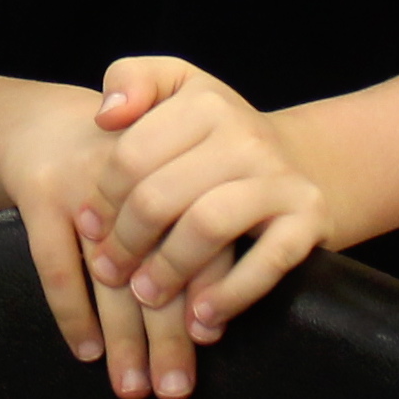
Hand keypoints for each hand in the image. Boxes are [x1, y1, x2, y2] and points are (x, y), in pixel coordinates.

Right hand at [0, 86, 216, 398]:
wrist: (46, 128)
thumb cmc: (120, 175)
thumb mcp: (165, 180)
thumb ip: (198, 230)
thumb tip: (216, 314)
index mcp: (177, 172)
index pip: (201, 241)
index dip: (206, 293)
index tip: (210, 342)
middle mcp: (134, 181)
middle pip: (157, 268)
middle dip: (167, 336)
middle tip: (175, 391)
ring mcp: (84, 188)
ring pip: (108, 276)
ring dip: (123, 339)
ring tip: (134, 388)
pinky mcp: (40, 195)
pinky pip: (55, 265)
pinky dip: (71, 312)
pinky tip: (88, 351)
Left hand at [77, 56, 334, 339]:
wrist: (297, 163)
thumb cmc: (213, 137)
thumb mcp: (174, 89)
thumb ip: (132, 79)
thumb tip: (105, 115)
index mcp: (202, 102)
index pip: (132, 155)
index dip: (102, 199)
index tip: (87, 229)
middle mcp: (244, 135)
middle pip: (162, 194)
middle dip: (126, 242)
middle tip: (108, 272)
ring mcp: (280, 177)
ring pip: (207, 226)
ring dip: (168, 270)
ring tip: (146, 296)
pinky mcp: (311, 218)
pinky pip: (267, 262)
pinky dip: (230, 294)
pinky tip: (201, 318)